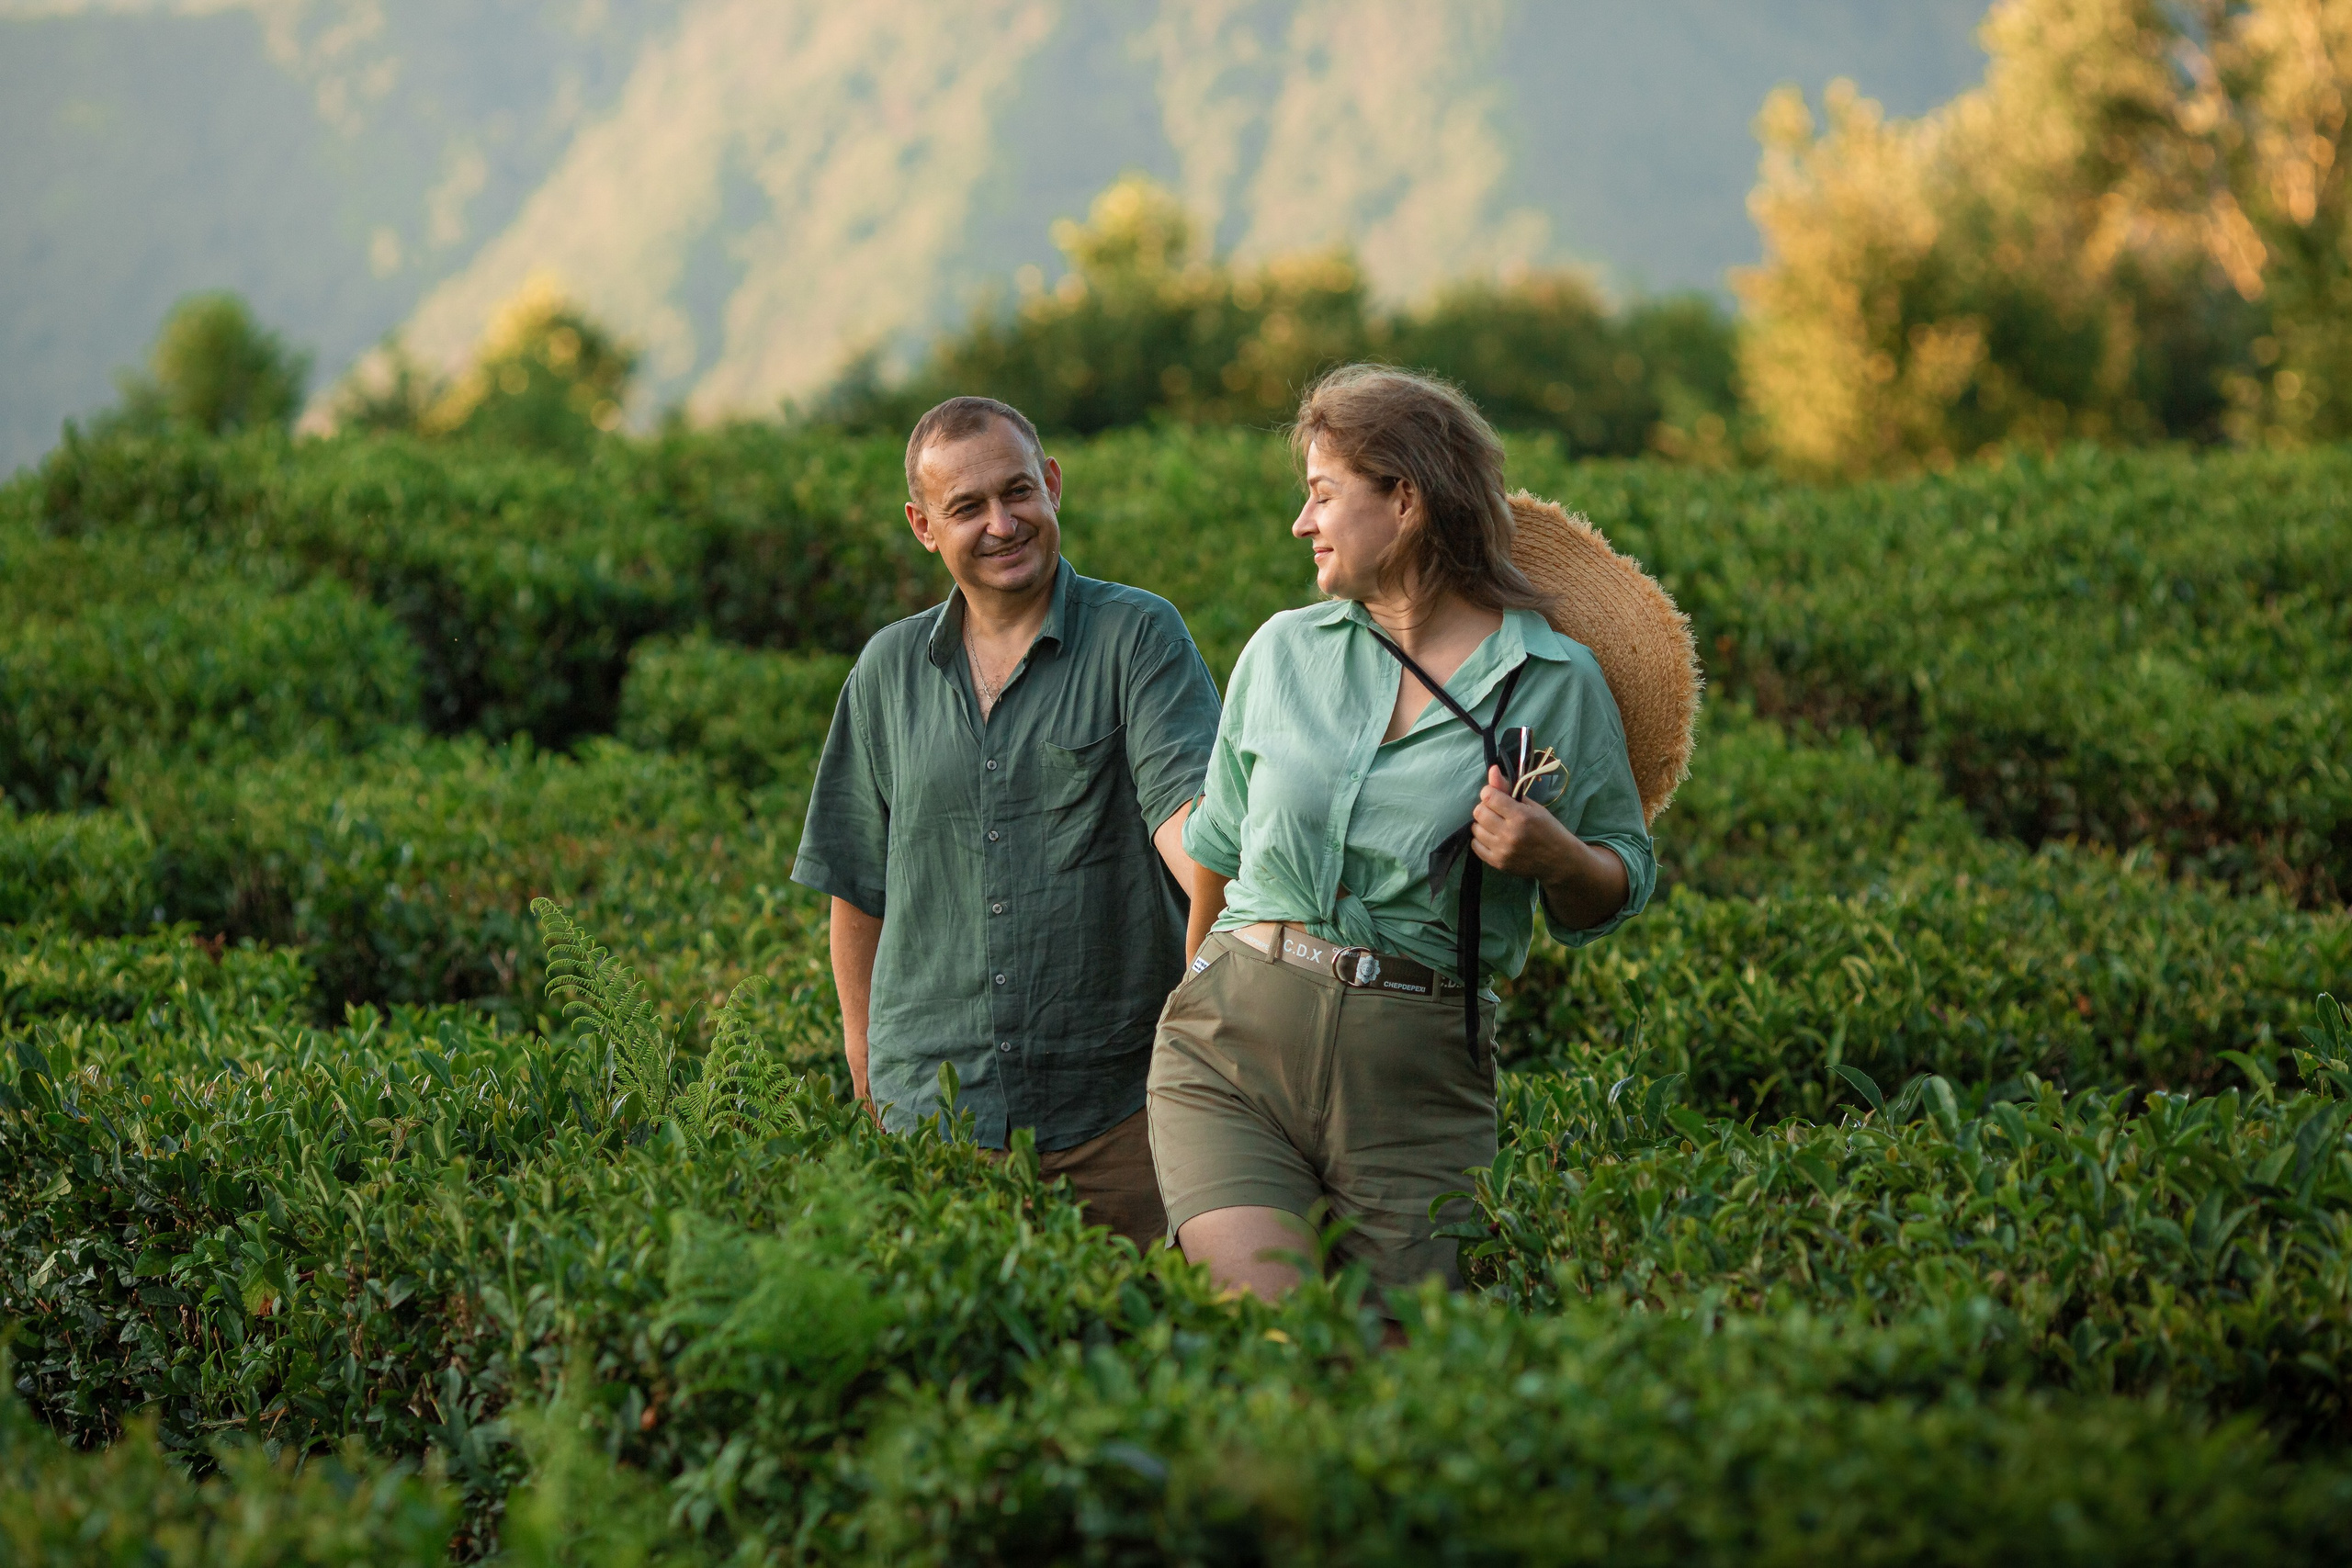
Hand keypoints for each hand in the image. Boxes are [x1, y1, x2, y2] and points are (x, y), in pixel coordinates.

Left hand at [1470, 765, 1576, 881]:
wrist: (1559, 860)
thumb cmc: (1548, 829)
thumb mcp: (1533, 807)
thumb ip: (1509, 790)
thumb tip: (1492, 770)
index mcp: (1521, 816)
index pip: (1489, 797)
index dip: (1489, 792)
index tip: (1495, 795)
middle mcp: (1510, 833)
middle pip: (1479, 812)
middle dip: (1485, 807)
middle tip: (1496, 811)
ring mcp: (1502, 850)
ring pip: (1475, 828)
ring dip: (1482, 823)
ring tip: (1495, 824)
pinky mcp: (1498, 863)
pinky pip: (1475, 846)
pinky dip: (1480, 839)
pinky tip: (1492, 837)